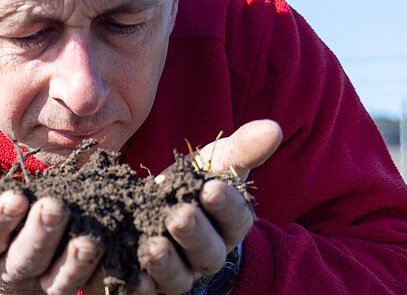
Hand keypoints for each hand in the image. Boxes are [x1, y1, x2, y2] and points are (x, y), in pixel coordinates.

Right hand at [0, 180, 103, 294]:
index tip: (16, 197)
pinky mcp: (72, 285)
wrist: (11, 247)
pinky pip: (91, 286)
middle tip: (55, 207)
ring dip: (76, 263)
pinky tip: (132, 273)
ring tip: (90, 240)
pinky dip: (108, 279)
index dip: (0, 218)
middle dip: (40, 233)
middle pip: (26, 258)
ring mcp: (43, 282)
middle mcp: (11, 269)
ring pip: (59, 280)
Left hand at [138, 119, 282, 293]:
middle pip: (207, 252)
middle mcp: (206, 255)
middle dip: (195, 234)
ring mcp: (178, 272)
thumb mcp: (214, 162)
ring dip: (166, 263)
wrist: (153, 204)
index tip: (211, 187)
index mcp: (229, 226)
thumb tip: (274, 128)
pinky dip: (139, 285)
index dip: (226, 205)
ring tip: (154, 245)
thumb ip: (241, 148)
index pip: (236, 219)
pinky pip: (146, 290)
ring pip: (178, 277)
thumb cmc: (192, 183)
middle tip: (180, 215)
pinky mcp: (148, 282)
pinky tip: (132, 277)